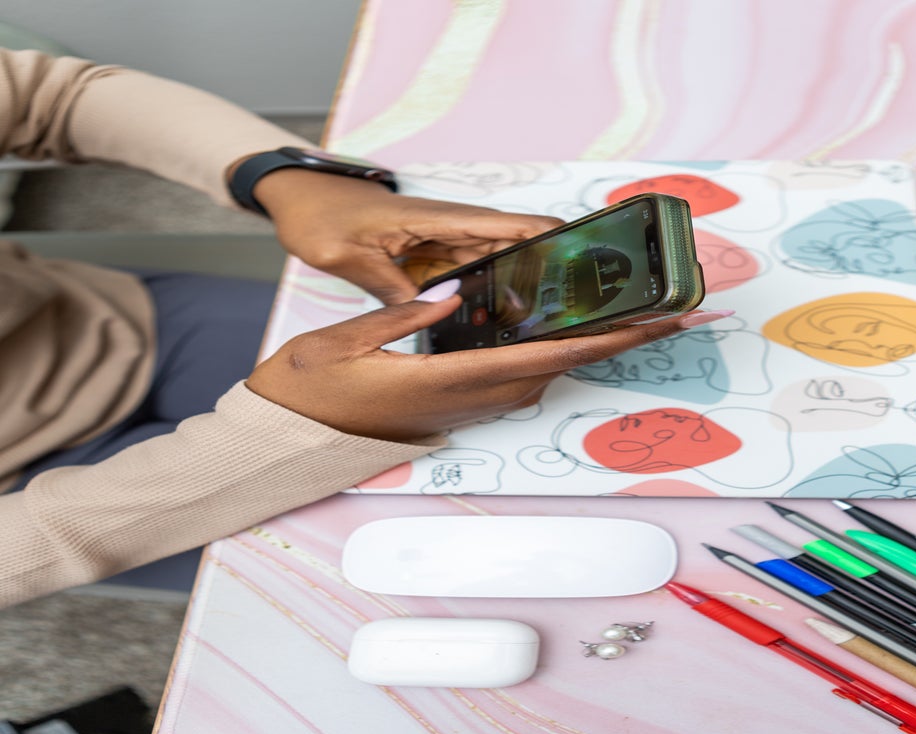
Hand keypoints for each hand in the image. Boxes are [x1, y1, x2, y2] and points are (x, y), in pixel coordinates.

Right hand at [244, 291, 732, 441]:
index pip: (545, 357)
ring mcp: (470, 405)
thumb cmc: (310, 390)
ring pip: (548, 371)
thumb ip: (400, 320)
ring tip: (636, 313)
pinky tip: (573, 328)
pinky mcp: (463, 402)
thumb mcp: (341, 345)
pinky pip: (524, 374)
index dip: (607, 340)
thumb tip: (449, 296)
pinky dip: (560, 350)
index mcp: (447, 383)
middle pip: (563, 365)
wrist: (293, 437)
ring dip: (594, 344)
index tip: (654, 324)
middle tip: (673, 311)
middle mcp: (471, 399)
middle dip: (621, 339)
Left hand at [250, 168, 560, 304]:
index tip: (588, 264)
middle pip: (521, 249)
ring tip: (545, 327)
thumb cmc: (321, 215)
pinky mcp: (439, 257)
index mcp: (443, 218)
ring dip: (524, 291)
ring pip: (503, 266)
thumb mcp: (346, 256)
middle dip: (551, 277)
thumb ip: (390, 286)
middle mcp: (455, 228)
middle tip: (576, 315)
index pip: (516, 224)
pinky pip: (478, 276)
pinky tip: (502, 324)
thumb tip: (436, 310)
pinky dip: (493, 297)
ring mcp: (449, 242)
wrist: (302, 200)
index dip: (558, 241)